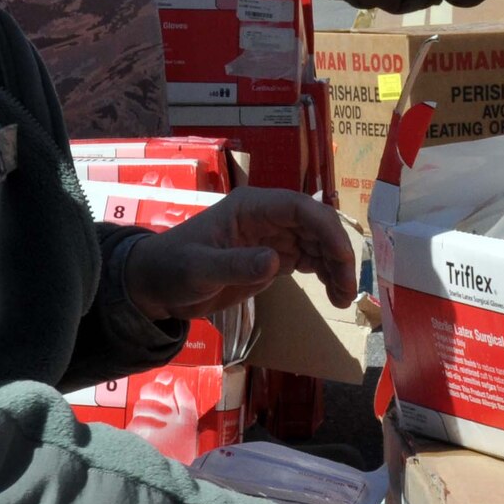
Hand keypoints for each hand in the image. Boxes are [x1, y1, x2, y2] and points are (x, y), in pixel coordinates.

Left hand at [123, 188, 355, 322]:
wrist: (157, 286)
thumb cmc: (172, 270)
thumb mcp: (199, 270)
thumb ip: (236, 265)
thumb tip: (276, 261)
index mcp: (250, 207)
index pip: (298, 207)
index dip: (325, 227)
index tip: (343, 255)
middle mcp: (266, 217)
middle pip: (314, 225)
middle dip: (336, 251)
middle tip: (347, 286)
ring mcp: (271, 237)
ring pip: (316, 243)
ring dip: (334, 266)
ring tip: (343, 297)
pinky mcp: (272, 258)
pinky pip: (308, 260)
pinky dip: (324, 274)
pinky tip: (334, 293)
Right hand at [125, 369, 201, 458]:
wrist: (175, 471)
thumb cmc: (183, 449)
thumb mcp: (190, 422)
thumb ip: (186, 400)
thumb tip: (178, 381)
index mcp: (168, 409)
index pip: (160, 388)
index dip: (161, 380)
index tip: (168, 378)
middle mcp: (155, 414)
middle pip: (147, 392)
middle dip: (157, 391)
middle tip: (167, 398)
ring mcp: (144, 425)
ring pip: (141, 405)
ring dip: (155, 408)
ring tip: (166, 420)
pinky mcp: (135, 437)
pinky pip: (136, 422)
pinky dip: (147, 421)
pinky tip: (158, 428)